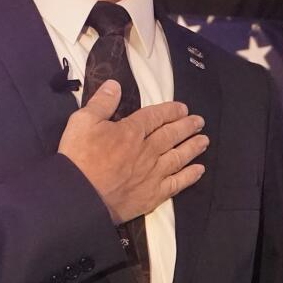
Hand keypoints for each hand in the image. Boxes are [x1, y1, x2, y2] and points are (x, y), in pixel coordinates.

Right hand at [59, 79, 207, 223]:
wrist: (79, 197)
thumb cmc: (78, 158)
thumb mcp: (82, 121)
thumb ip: (101, 102)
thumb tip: (115, 85)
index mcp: (132, 131)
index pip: (155, 117)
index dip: (170, 111)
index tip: (182, 108)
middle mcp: (147, 151)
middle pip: (171, 135)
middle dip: (187, 127)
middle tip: (199, 122)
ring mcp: (152, 174)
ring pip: (178, 157)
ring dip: (193, 148)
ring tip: (204, 141)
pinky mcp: (152, 195)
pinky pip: (176, 184)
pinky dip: (189, 176)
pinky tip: (199, 171)